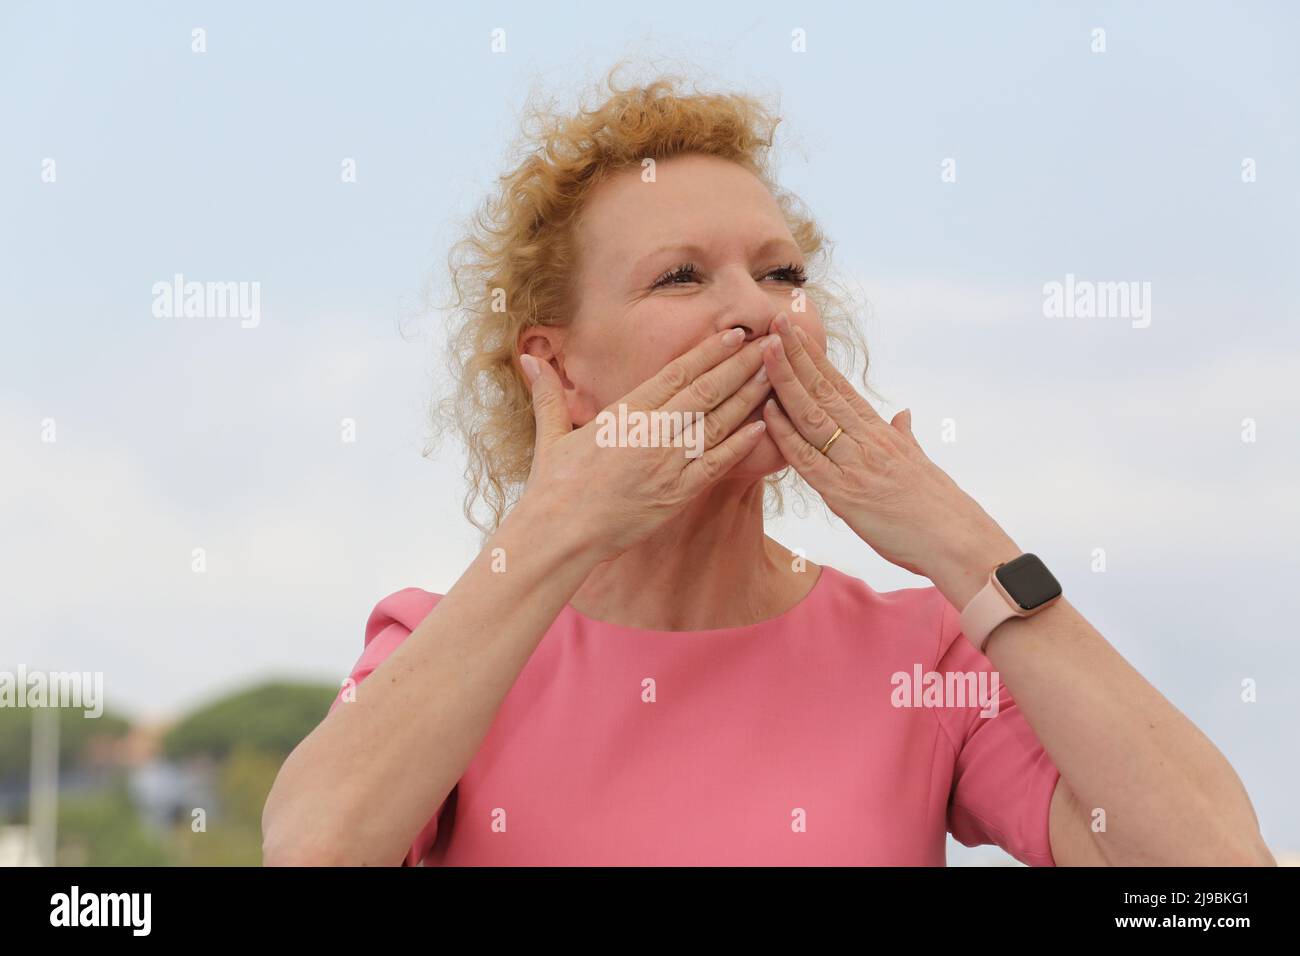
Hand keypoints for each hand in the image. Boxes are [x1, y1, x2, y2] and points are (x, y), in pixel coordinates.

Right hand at [517, 329, 773, 562]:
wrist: (560, 535)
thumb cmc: (554, 486)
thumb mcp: (550, 433)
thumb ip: (548, 393)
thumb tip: (529, 356)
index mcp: (625, 414)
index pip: (676, 374)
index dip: (709, 352)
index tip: (734, 334)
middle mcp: (651, 434)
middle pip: (706, 392)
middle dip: (740, 366)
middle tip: (770, 344)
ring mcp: (668, 464)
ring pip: (718, 423)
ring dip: (748, 398)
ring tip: (773, 375)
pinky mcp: (677, 494)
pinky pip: (716, 464)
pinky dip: (740, 444)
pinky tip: (762, 425)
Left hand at [757, 313, 1016, 588]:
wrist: (957, 540)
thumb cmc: (939, 507)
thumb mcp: (919, 462)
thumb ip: (905, 435)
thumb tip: (903, 414)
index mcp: (881, 432)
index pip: (840, 386)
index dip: (815, 358)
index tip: (795, 332)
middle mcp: (867, 440)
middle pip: (824, 390)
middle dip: (796, 355)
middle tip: (775, 319)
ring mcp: (856, 465)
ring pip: (814, 415)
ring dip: (786, 381)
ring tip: (765, 349)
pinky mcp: (846, 495)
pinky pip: (810, 461)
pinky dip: (787, 435)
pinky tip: (767, 412)